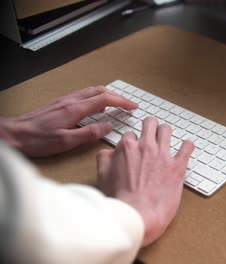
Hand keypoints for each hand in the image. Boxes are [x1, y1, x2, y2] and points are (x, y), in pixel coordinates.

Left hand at [0, 86, 136, 156]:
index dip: (122, 102)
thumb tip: (108, 126)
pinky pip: (82, 95)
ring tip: (116, 105)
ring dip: (106, 95)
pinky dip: (95, 98)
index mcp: (75, 109)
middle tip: (128, 105)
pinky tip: (95, 108)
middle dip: (117, 96)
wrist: (14, 134)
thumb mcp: (66, 141)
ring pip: (91, 91)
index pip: (105, 99)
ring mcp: (64, 100)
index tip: (133, 106)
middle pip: (99, 90)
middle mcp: (71, 100)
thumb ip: (89, 133)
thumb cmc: (37, 140)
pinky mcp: (59, 104)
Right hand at [96, 117, 194, 246]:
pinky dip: (187, 146)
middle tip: (152, 133)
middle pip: (150, 124)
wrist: (138, 214)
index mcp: (127, 148)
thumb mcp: (103, 177)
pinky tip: (186, 147)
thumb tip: (109, 152)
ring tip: (167, 138)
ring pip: (167, 130)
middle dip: (151, 126)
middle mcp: (146, 147)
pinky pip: (187, 147)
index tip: (135, 148)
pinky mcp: (177, 166)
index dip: (132, 142)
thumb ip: (105, 160)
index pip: (130, 135)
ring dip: (166, 132)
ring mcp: (163, 155)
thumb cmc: (121, 200)